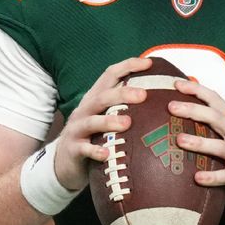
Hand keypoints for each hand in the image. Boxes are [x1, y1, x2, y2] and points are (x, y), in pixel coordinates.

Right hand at [53, 57, 150, 190]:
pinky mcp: (73, 149)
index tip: (149, 63)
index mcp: (95, 98)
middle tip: (143, 95)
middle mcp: (85, 110)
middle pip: (102, 97)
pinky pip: (84, 149)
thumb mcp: (106, 116)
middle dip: (122, 93)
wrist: (64, 162)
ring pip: (92, 122)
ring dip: (109, 121)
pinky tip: (106, 154)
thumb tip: (159, 96)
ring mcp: (77, 129)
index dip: (128, 66)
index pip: (110, 75)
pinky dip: (95, 151)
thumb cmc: (94, 136)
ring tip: (127, 123)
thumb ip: (124, 106)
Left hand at [170, 79, 224, 216]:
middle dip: (194, 110)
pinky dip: (211, 177)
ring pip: (221, 146)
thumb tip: (179, 107)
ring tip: (179, 140)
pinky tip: (197, 177)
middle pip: (216, 118)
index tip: (176, 84)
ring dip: (200, 142)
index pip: (215, 100)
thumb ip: (209, 124)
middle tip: (171, 107)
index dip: (197, 90)